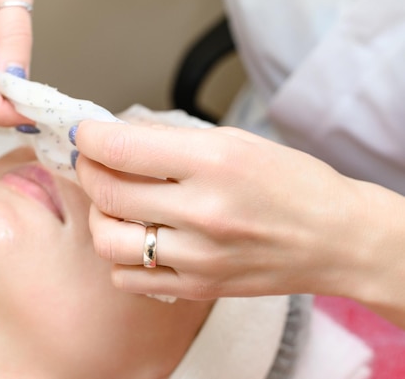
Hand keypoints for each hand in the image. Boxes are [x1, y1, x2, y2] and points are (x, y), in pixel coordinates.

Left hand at [72, 121, 404, 326]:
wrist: (335, 238)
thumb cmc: (293, 184)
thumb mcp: (236, 141)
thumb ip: (172, 139)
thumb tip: (119, 133)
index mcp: (213, 163)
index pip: (121, 147)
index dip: (89, 135)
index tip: (84, 132)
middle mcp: (202, 212)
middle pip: (106, 191)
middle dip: (87, 168)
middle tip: (92, 160)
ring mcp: (197, 257)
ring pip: (107, 239)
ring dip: (99, 215)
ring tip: (114, 202)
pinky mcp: (196, 288)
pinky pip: (127, 277)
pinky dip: (120, 254)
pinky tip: (138, 237)